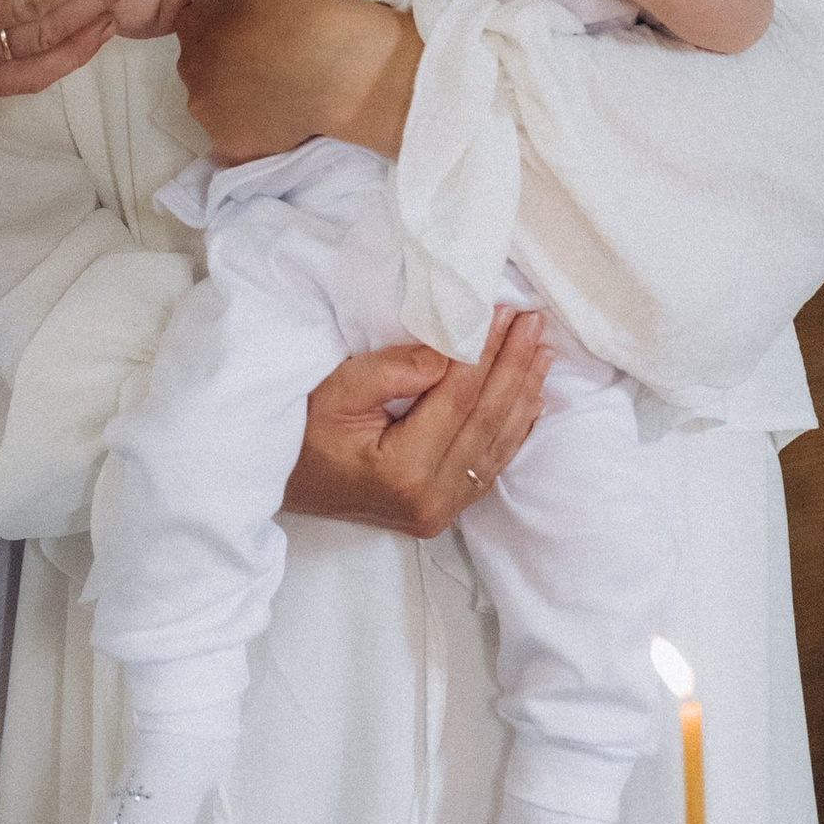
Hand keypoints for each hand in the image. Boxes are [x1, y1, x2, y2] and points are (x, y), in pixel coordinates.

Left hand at [174, 0, 421, 165]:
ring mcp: (210, 115)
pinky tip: (280, 111)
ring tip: (280, 82)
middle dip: (229, 54)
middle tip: (273, 49)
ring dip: (238, 90)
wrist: (349, 68)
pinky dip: (253, 124)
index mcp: (194, 26)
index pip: (199, 17)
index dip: (229, 15)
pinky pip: (237, 132)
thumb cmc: (311, 7)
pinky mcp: (234, 146)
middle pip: (204, 60)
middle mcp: (190, 74)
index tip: (261, 18)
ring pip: (217, 98)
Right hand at [281, 311, 549, 535]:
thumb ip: (396, 369)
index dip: (485, 353)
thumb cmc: (302, 432)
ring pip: (496, 445)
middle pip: (486, 422)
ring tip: (542, 350)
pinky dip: (514, 429)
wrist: (281, 482)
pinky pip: (489, 466)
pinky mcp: (441, 510)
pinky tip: (531, 398)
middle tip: (534, 322)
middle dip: (514, 367)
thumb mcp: (337, 389)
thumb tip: (453, 351)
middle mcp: (430, 500)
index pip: (459, 400)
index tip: (503, 312)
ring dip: (523, 394)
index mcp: (404, 471)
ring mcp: (439, 511)